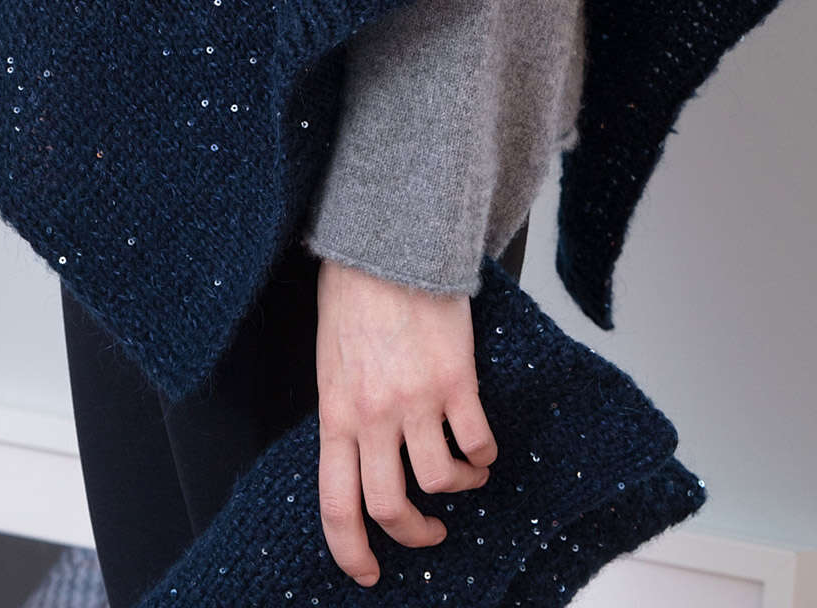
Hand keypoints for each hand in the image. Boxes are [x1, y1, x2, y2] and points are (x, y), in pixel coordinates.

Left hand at [314, 257, 495, 585]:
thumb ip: (346, 410)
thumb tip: (362, 455)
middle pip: (390, 507)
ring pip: (439, 482)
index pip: (336, 503)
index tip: (366, 573)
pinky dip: (484, 456)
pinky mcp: (456, 380)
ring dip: (458, 489)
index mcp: (336, 412)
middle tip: (430, 533)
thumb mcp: (332, 361)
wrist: (388, 243)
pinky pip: (477, 443)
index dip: (351, 550)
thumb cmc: (355, 293)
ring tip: (465, 476)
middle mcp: (373, 415)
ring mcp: (416, 400)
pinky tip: (483, 445)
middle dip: (414, 533)